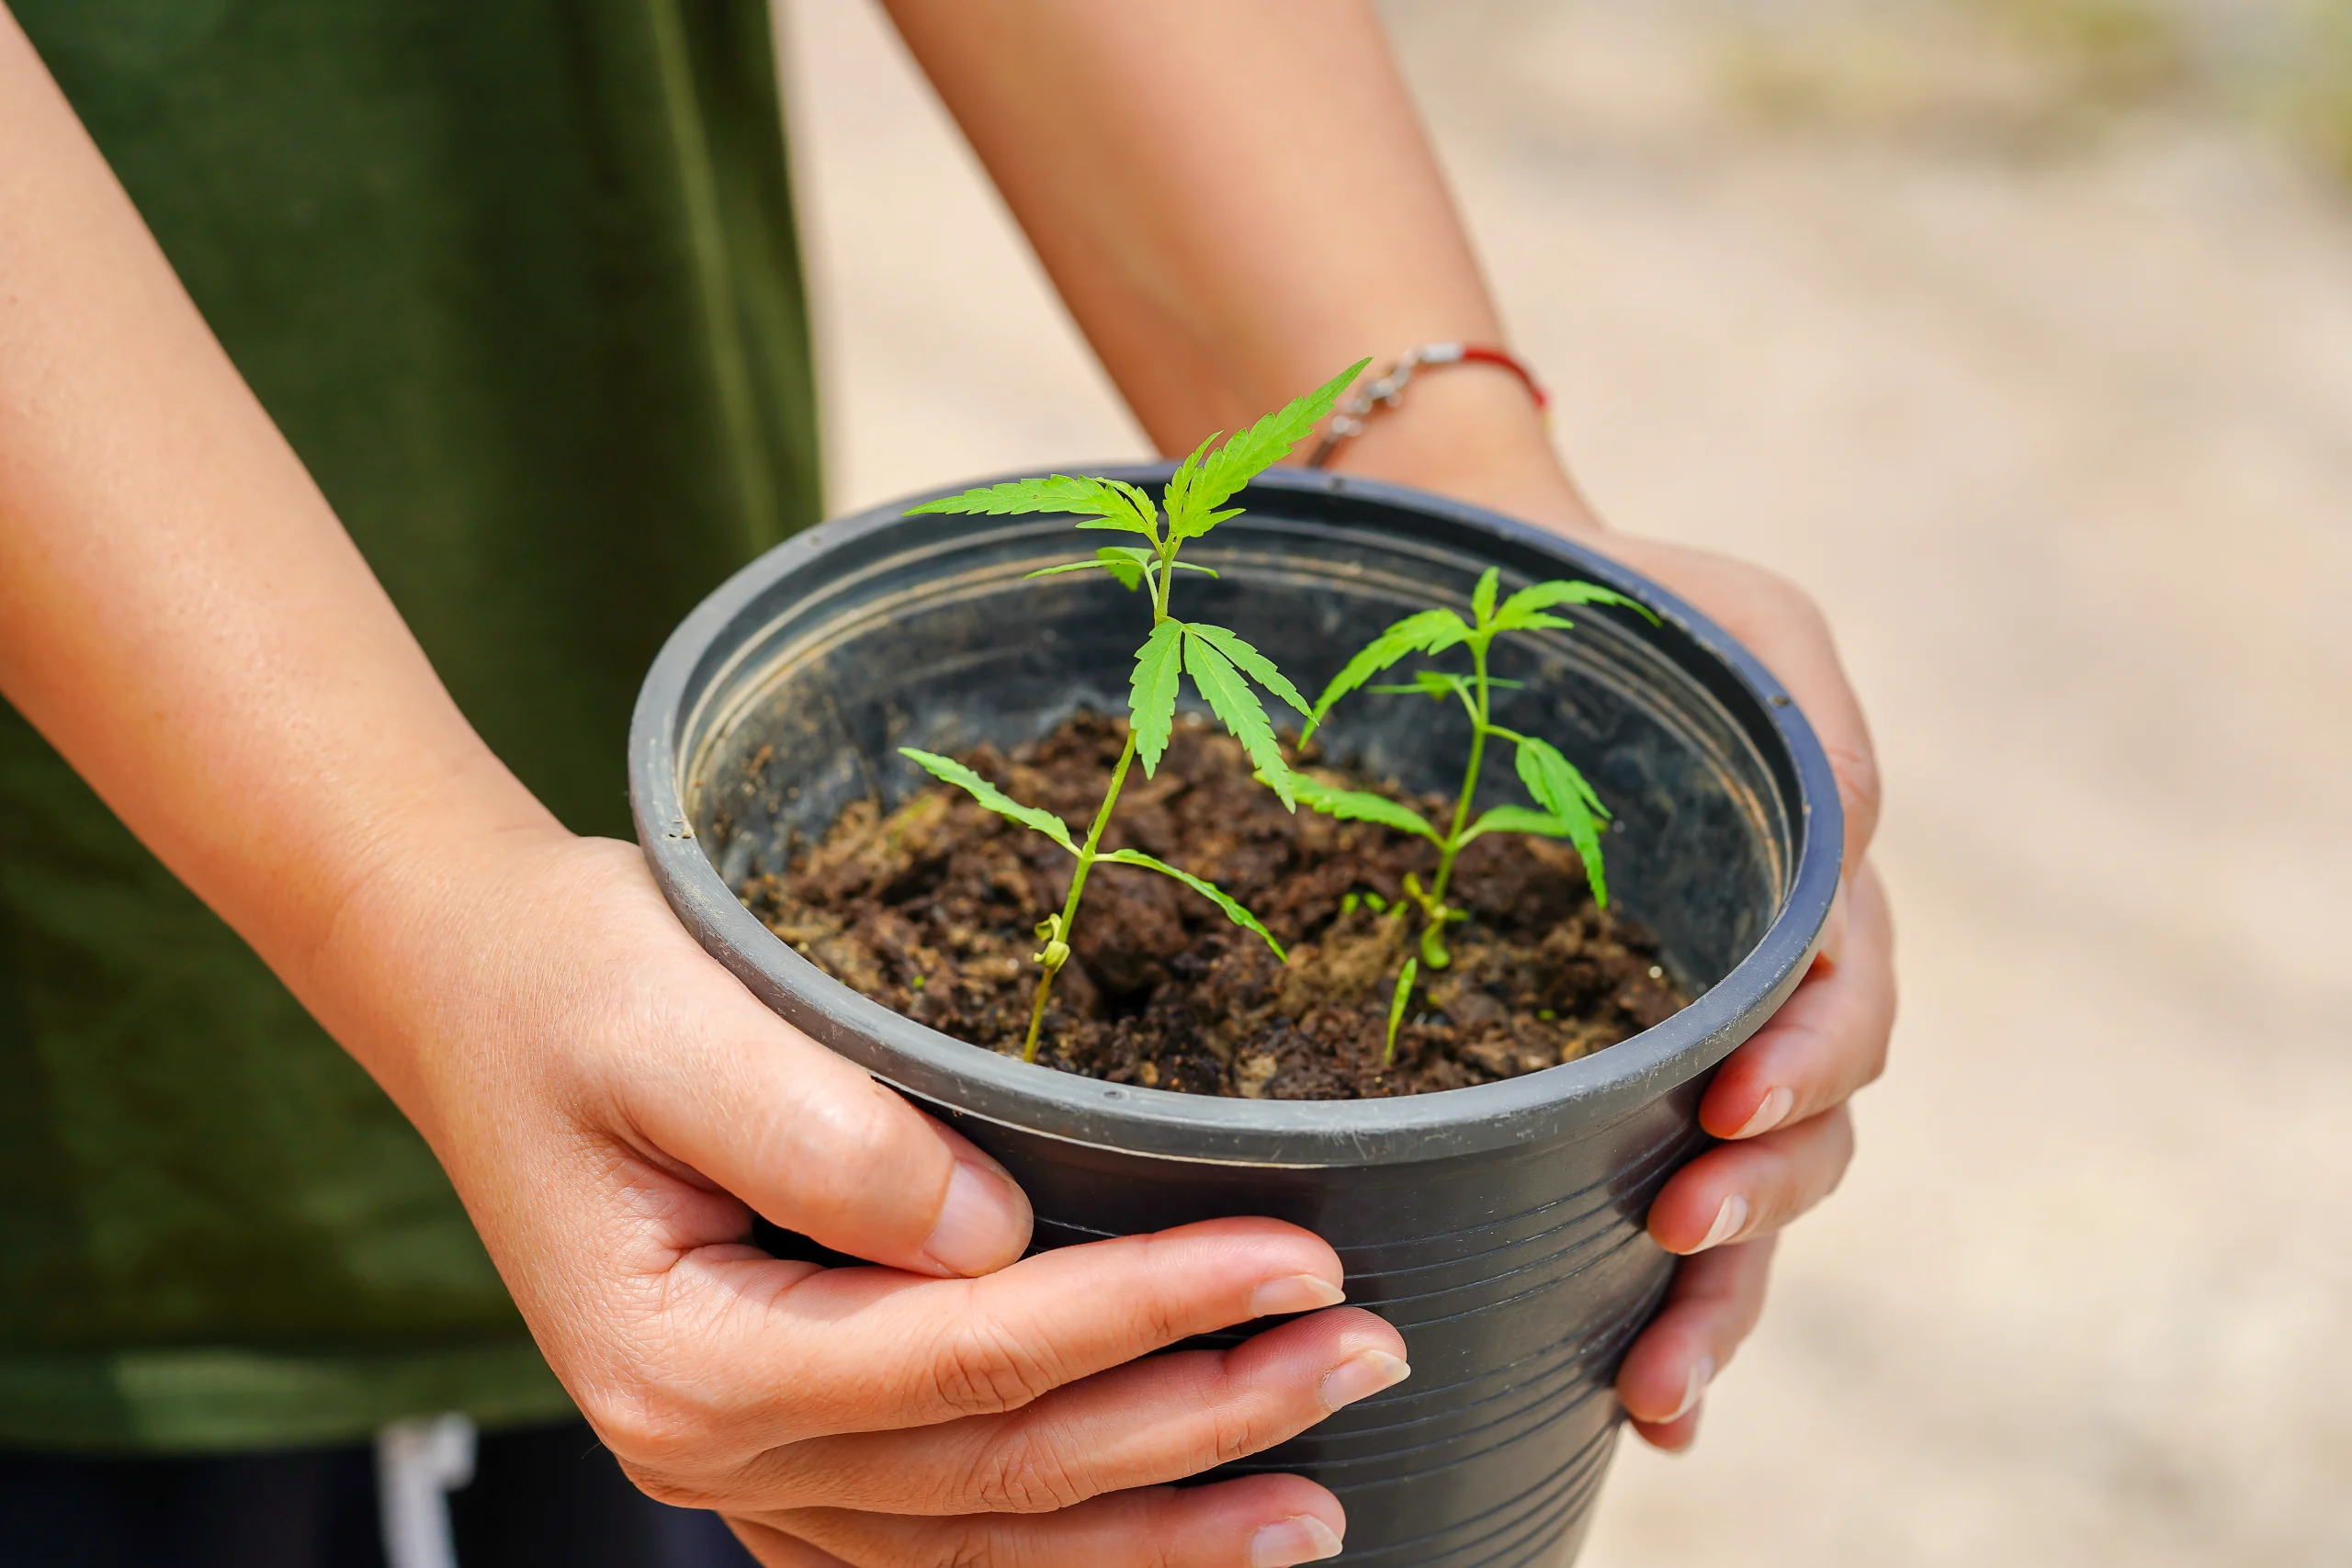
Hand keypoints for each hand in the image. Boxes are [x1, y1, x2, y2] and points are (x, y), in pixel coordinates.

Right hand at [366, 834, 1402, 1564]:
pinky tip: (1172, 1524)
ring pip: (986, 1538)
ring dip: (1162, 1523)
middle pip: (1007, 1471)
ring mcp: (746, 1468)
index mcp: (693, 1361)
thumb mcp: (674, 1019)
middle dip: (1203, 1420)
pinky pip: (942, 1530)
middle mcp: (716, 1452)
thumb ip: (826, 1134)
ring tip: (1316, 1501)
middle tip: (1368, 1354)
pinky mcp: (780, 1438)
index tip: (1299, 1258)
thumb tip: (993, 1232)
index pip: (974, 1356)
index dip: (1150, 1310)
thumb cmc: (576, 983)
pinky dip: (1068, 1539)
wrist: (477, 989)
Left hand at [1326, 403, 1894, 1452]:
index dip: (1804, 1066)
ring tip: (1657, 1390)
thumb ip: (1815, 730)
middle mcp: (1759, 998)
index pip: (1838, 1008)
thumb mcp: (1751, 626)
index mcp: (1805, 903)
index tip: (1728, 1102)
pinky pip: (1629, 1197)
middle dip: (1756, 1210)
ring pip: (1733, 1201)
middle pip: (1799, 1138)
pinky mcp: (1587, 1085)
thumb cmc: (1638, 610)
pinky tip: (1623, 1398)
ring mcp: (1677, 1052)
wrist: (1504, 618)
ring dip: (1712, 1299)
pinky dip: (1641, 1308)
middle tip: (1683, 1246)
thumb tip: (1849, 845)